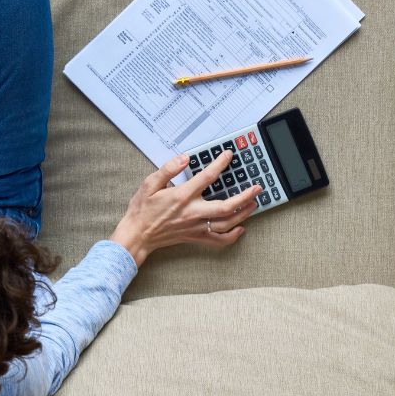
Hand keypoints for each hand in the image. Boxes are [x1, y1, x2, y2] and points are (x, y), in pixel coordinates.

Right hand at [109, 150, 261, 265]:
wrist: (137, 234)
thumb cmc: (142, 210)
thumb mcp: (149, 184)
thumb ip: (168, 169)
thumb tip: (185, 158)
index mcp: (182, 196)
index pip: (207, 177)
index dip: (220, 164)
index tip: (228, 155)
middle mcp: (192, 212)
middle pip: (226, 206)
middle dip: (245, 196)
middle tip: (257, 188)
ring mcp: (195, 226)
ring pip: (227, 223)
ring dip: (244, 213)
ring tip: (254, 204)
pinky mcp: (195, 237)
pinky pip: (218, 240)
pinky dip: (232, 236)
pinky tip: (240, 229)